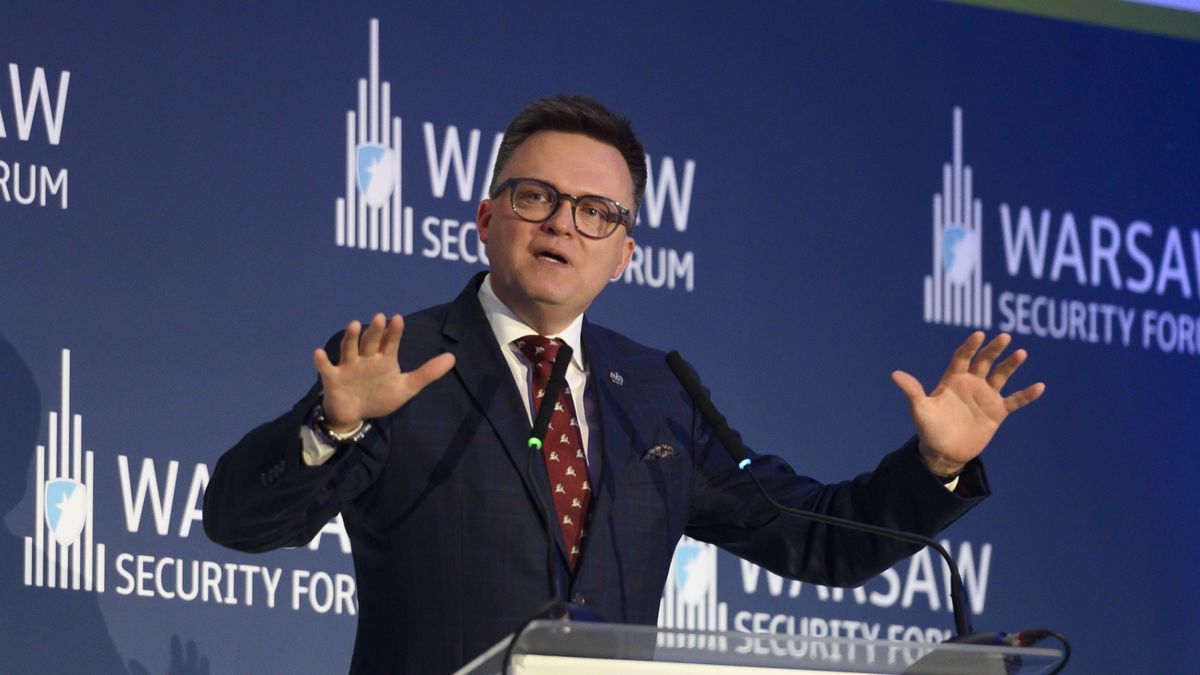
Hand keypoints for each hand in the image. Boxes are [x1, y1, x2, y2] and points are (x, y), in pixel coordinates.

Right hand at [314, 313, 455, 430]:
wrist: (356, 415)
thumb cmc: (379, 397)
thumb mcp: (406, 387)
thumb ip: (427, 373)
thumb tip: (453, 357)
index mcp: (384, 359)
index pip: (390, 342)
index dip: (394, 332)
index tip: (398, 319)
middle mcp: (366, 358)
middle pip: (370, 342)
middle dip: (375, 330)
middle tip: (380, 317)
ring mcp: (348, 366)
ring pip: (349, 349)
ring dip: (351, 338)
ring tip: (355, 325)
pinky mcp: (333, 378)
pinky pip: (326, 368)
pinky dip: (322, 361)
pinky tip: (319, 353)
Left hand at [891, 332, 1044, 475]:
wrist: (944, 452)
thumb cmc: (929, 429)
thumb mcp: (919, 410)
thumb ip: (912, 391)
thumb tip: (895, 374)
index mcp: (952, 379)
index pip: (962, 357)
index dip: (970, 346)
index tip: (979, 335)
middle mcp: (971, 384)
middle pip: (985, 361)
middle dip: (994, 349)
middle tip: (1004, 337)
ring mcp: (986, 396)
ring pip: (1001, 376)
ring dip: (1011, 365)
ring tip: (1021, 353)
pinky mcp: (997, 412)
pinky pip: (1015, 401)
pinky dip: (1027, 394)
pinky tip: (1039, 386)